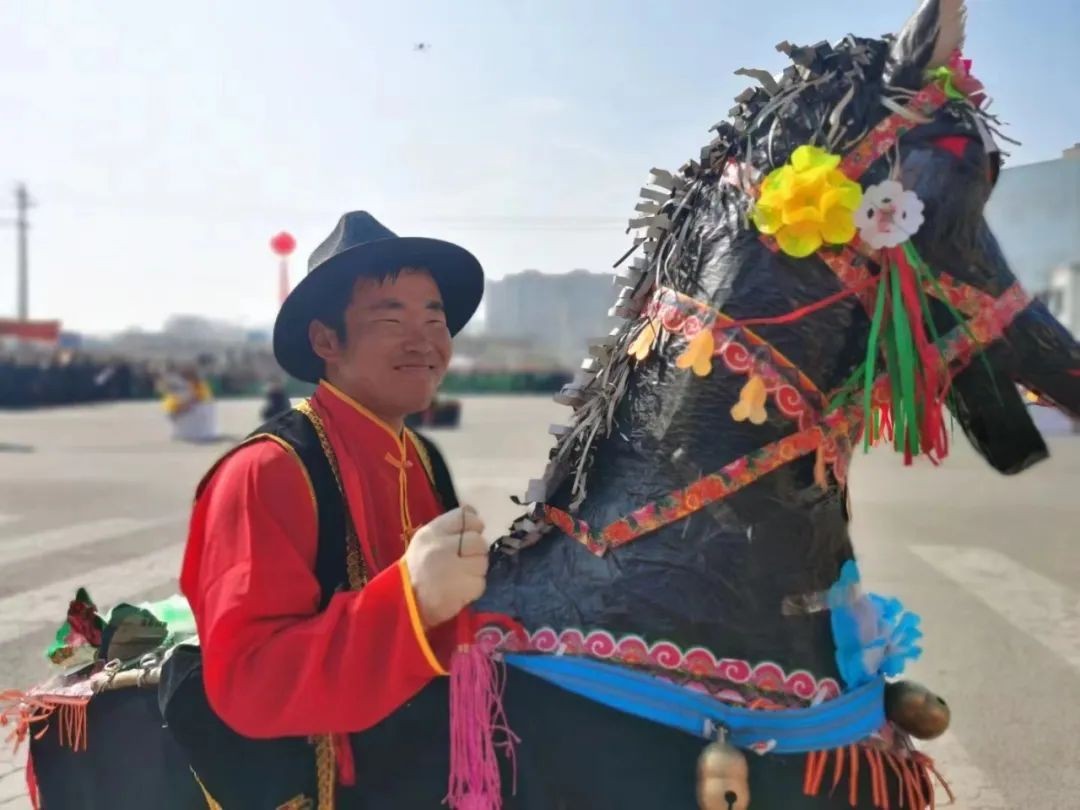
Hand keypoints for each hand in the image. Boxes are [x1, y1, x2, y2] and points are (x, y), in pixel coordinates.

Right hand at [403, 505, 488, 628]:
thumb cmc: (416, 572)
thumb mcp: (424, 543)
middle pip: (478, 540)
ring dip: (476, 571)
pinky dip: (474, 587)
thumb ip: (448, 529)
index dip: (473, 525)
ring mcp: (453, 568)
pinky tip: (461, 590)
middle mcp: (442, 547)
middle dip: (476, 551)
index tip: (470, 534)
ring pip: (482, 561)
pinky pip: (481, 582)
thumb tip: (474, 514)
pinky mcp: (463, 588)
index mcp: (431, 533)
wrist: (404, 606)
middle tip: (465, 561)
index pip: (464, 516)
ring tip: (461, 577)